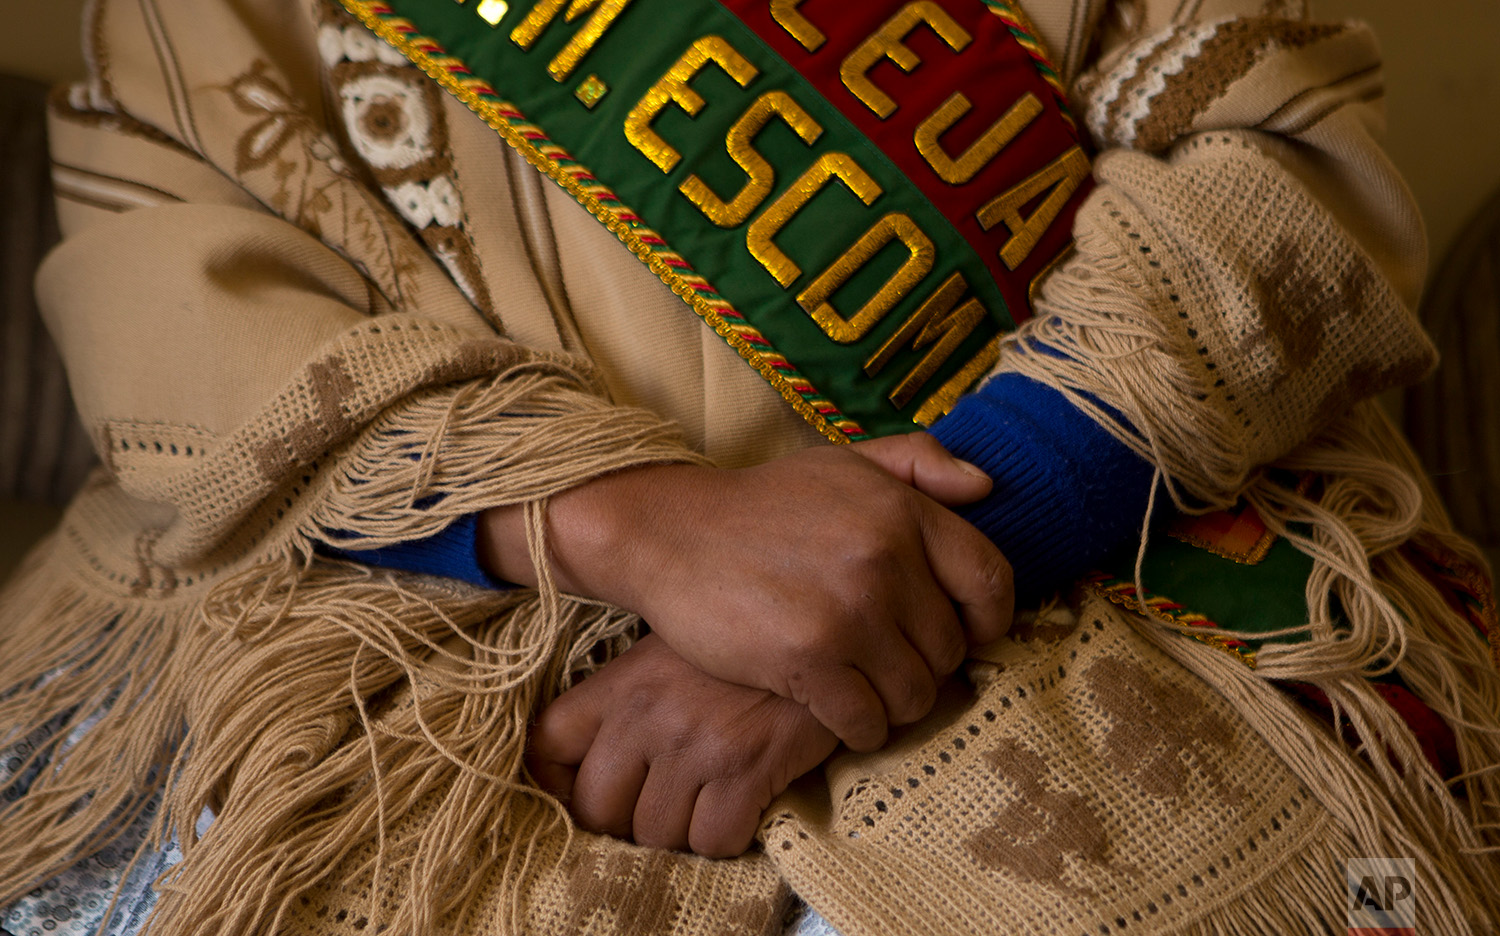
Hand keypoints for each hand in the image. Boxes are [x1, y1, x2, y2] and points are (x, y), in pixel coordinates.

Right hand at [483, 432, 1013, 750]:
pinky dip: (859, 728)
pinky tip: (837, 710)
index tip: (963, 633)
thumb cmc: (761, 505)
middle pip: (951, 649)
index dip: (988, 619)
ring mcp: (847, 612)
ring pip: (915, 694)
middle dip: (926, 665)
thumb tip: (986, 487)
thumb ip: (918, 463)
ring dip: (893, 703)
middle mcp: (884, 559)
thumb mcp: (841, 463)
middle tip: (888, 662)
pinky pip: (867, 722)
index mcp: (902, 510)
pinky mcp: (807, 660)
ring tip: (863, 688)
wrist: (668, 533)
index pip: (992, 580)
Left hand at [527, 633, 837, 857]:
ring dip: (682, 832)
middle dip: (625, 822)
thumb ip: (634, 693)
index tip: (585, 794)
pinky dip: (729, 837)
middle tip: (661, 808)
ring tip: (711, 800)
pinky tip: (747, 805)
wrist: (825, 626)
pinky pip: (713, 840)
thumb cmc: (748, 645)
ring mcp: (694, 741)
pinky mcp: (746, 766)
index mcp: (622, 680)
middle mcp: (648, 713)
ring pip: (655, 834)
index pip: (546, 743)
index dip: (556, 783)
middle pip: (596, 807)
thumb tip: (612, 754)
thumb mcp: (675, 648)